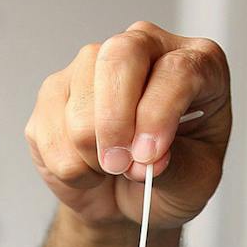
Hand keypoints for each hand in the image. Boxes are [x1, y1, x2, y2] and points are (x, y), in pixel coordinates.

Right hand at [24, 22, 231, 228]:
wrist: (131, 196)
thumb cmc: (173, 177)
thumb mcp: (194, 182)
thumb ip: (176, 168)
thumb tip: (144, 160)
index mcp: (196, 61)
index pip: (176, 70)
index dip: (157, 116)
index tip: (148, 158)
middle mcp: (144, 49)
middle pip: (119, 58)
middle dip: (114, 123)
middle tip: (120, 167)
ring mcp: (92, 66)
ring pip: (80, 106)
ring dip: (92, 157)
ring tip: (112, 169)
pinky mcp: (54, 92)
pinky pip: (50, 134)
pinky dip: (69, 167)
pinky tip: (87, 167)